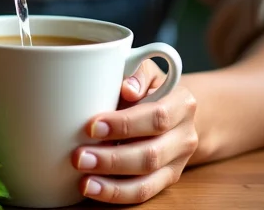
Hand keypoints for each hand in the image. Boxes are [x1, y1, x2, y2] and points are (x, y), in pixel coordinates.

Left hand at [72, 61, 198, 203]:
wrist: (175, 109)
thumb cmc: (150, 85)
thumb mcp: (146, 69)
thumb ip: (137, 72)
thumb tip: (127, 87)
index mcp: (182, 104)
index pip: (156, 117)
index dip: (124, 124)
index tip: (92, 126)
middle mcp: (184, 137)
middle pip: (150, 155)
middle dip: (112, 159)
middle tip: (78, 157)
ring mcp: (177, 163)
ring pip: (148, 182)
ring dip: (112, 185)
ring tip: (84, 181)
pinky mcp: (167, 180)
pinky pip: (144, 194)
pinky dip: (117, 194)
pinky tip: (94, 189)